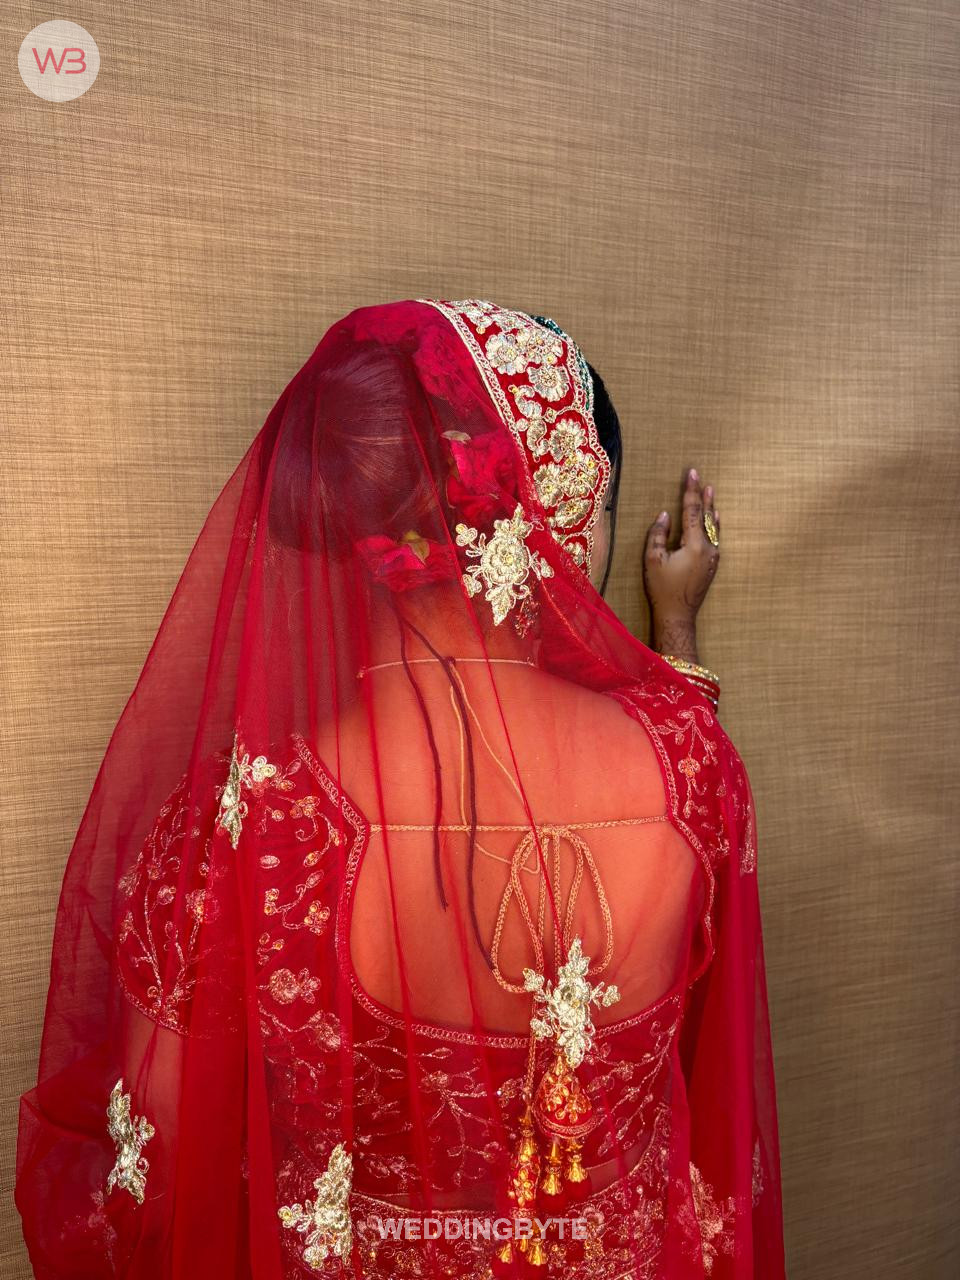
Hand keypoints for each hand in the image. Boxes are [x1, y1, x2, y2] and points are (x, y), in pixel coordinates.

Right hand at [643, 467, 719, 658]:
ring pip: (712, 527)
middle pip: (706, 516)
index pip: (692, 510)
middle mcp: (709, 548)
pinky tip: (714, 519)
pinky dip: (713, 525)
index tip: (692, 473)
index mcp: (695, 544)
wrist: (678, 615)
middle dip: (702, 496)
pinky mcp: (712, 565)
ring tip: (711, 493)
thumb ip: (658, 534)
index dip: (690, 491)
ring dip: (710, 509)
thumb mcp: (653, 559)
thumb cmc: (662, 588)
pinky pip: (714, 538)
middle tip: (702, 479)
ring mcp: (713, 557)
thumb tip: (665, 515)